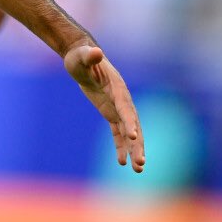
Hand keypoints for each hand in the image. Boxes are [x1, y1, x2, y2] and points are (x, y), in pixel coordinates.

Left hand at [64, 45, 145, 172]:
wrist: (82, 57)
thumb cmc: (80, 57)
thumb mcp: (81, 57)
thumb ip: (89, 56)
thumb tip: (95, 52)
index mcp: (117, 89)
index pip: (125, 108)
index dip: (130, 122)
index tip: (133, 138)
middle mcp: (121, 100)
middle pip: (134, 125)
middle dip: (138, 144)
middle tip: (141, 163)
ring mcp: (117, 107)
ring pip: (129, 132)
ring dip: (133, 150)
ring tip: (138, 169)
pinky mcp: (110, 112)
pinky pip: (118, 132)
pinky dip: (120, 147)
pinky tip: (122, 162)